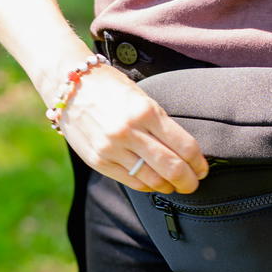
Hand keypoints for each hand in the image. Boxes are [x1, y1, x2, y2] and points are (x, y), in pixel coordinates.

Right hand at [58, 64, 208, 193]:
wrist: (69, 85)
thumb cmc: (110, 87)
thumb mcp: (141, 97)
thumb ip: (160, 123)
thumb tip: (184, 151)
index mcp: (146, 111)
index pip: (184, 146)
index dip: (199, 163)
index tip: (202, 169)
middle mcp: (129, 131)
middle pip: (172, 167)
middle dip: (188, 181)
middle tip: (193, 184)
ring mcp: (112, 148)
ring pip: (152, 179)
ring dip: (169, 186)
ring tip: (175, 185)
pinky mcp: (98, 160)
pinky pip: (131, 181)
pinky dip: (148, 186)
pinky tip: (154, 183)